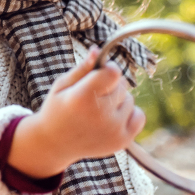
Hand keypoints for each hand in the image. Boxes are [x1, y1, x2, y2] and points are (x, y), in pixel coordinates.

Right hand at [7, 47, 145, 178]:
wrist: (55, 144)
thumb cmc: (57, 109)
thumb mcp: (61, 85)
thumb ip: (82, 68)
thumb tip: (98, 50)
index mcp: (82, 97)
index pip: (113, 72)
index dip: (108, 69)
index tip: (100, 72)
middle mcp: (100, 115)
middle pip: (122, 85)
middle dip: (110, 85)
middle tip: (93, 96)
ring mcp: (113, 130)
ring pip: (130, 100)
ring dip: (118, 101)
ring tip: (98, 109)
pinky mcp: (122, 141)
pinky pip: (139, 116)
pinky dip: (129, 114)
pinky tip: (111, 118)